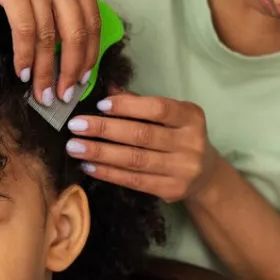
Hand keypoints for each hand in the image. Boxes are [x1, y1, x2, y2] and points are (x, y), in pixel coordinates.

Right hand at [0, 0, 98, 105]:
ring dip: (44, 71)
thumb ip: (61, 1)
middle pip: (76, 33)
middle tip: (63, 95)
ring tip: (41, 93)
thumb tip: (72, 53)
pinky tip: (21, 72)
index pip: (93, 21)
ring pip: (48, 36)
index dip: (89, 56)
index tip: (83, 81)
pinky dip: (24, 57)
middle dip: (71, 71)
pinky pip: (24, 30)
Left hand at [63, 92, 220, 202]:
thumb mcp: (169, 117)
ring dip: (100, 153)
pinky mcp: (171, 189)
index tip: (99, 106)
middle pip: (142, 135)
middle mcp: (191, 142)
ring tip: (75, 147)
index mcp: (191, 117)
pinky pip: (134, 180)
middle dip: (104, 130)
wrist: (205, 175)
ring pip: (135, 159)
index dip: (127, 107)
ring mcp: (183, 169)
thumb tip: (107, 89)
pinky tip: (89, 166)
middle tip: (76, 126)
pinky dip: (109, 173)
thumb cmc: (179, 137)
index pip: (158, 109)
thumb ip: (140, 104)